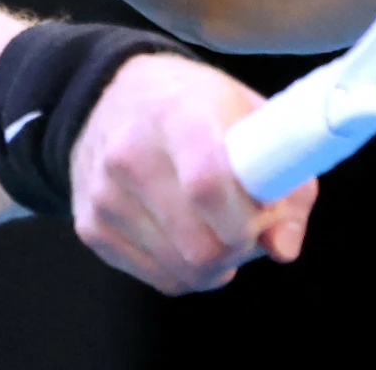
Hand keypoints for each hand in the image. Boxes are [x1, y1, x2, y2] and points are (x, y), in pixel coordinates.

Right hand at [69, 54, 316, 294]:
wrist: (113, 95)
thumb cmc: (195, 106)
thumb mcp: (252, 117)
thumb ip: (285, 183)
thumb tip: (282, 247)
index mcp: (177, 115)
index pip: (209, 187)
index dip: (248, 219)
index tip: (264, 214)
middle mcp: (129, 155)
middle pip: (199, 246)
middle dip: (237, 249)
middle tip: (244, 226)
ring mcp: (103, 195)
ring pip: (181, 272)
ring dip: (214, 264)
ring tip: (215, 228)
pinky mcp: (90, 226)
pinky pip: (158, 279)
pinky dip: (184, 270)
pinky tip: (185, 235)